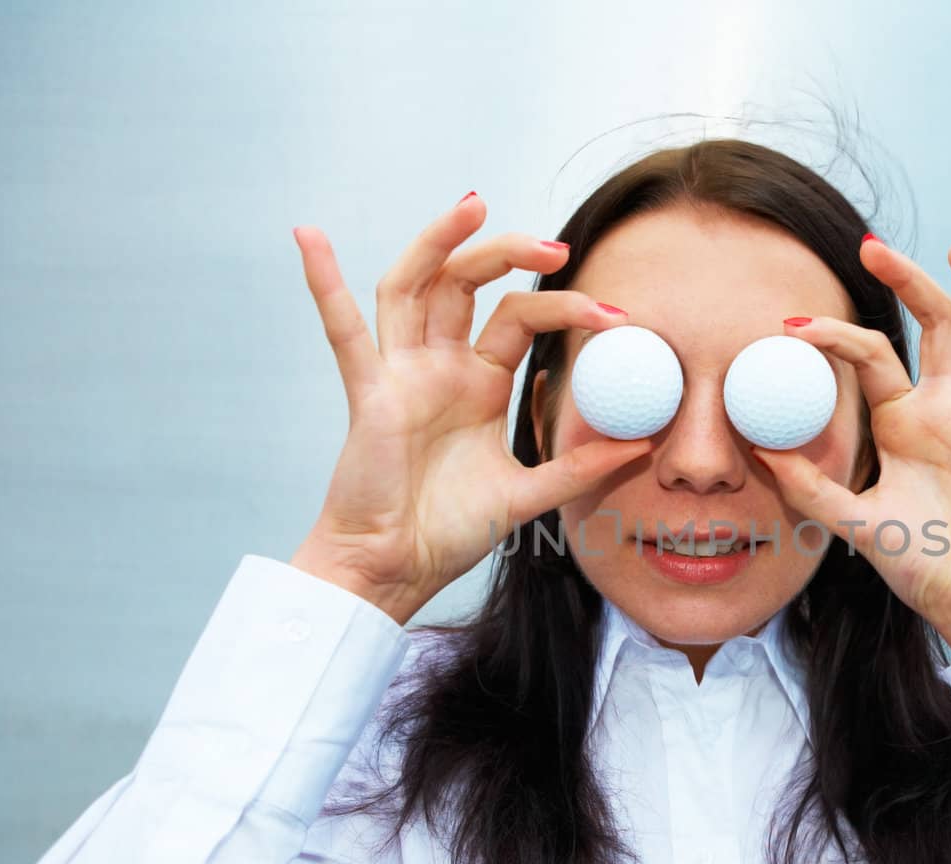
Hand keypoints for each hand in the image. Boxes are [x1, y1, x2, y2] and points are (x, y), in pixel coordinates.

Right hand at [287, 194, 651, 623]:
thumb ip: (577, 468)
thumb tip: (641, 446)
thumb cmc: (447, 533)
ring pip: (415, 287)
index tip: (616, 315)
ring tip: (473, 205)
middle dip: (509, 254)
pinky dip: (322, 281)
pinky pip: (342, 332)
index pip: (520, 319)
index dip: (565, 308)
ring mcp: (401, 374)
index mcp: (478, 384)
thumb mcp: (527, 496)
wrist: (394, 571)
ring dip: (439, 243)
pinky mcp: (369, 394)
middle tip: (557, 246)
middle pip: (468, 285)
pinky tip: (309, 234)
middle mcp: (440, 367)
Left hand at [750, 236, 950, 656]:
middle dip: (907, 284)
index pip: (870, 358)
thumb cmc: (922, 568)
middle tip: (872, 247)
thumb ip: (812, 489)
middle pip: (933, 326)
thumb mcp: (856, 524)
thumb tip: (760, 450)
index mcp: (904, 421)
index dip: (835, 338)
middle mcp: (949, 408)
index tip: (793, 326)